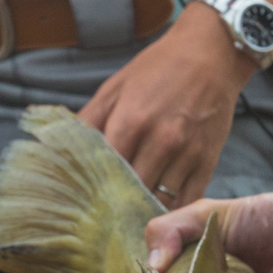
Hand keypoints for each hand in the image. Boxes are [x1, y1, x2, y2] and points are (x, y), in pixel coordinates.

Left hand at [79, 1, 254, 207]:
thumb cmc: (159, 68)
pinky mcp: (208, 161)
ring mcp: (187, 153)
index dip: (94, 191)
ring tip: (129, 219)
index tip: (85, 202)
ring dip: (144, 211)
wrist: (211, 54)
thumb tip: (61, 147)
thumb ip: (89, 119)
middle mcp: (160, 141)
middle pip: (131, 193)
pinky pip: (188, 200)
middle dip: (117, 206)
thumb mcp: (116, 87)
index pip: (105, 173)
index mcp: (131, 121)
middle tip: (104, 217)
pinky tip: (160, 213)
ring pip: (160, 201)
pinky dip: (173, 211)